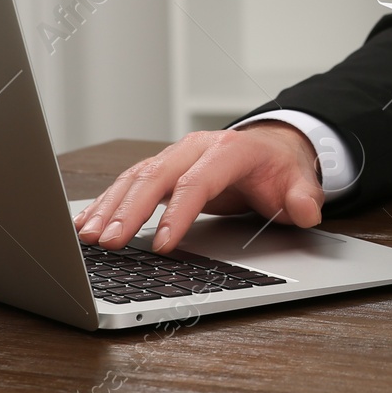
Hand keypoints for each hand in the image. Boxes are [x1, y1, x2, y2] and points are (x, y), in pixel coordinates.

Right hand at [74, 122, 323, 253]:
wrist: (271, 148)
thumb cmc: (280, 169)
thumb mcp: (300, 182)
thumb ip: (304, 197)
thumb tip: (306, 210)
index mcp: (229, 150)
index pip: (198, 182)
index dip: (179, 213)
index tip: (162, 244)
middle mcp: (195, 148)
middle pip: (156, 176)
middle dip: (129, 211)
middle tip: (109, 243)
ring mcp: (175, 156)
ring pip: (136, 178)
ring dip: (110, 207)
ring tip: (87, 237)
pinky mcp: (162, 168)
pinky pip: (129, 183)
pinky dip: (107, 202)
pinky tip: (86, 222)